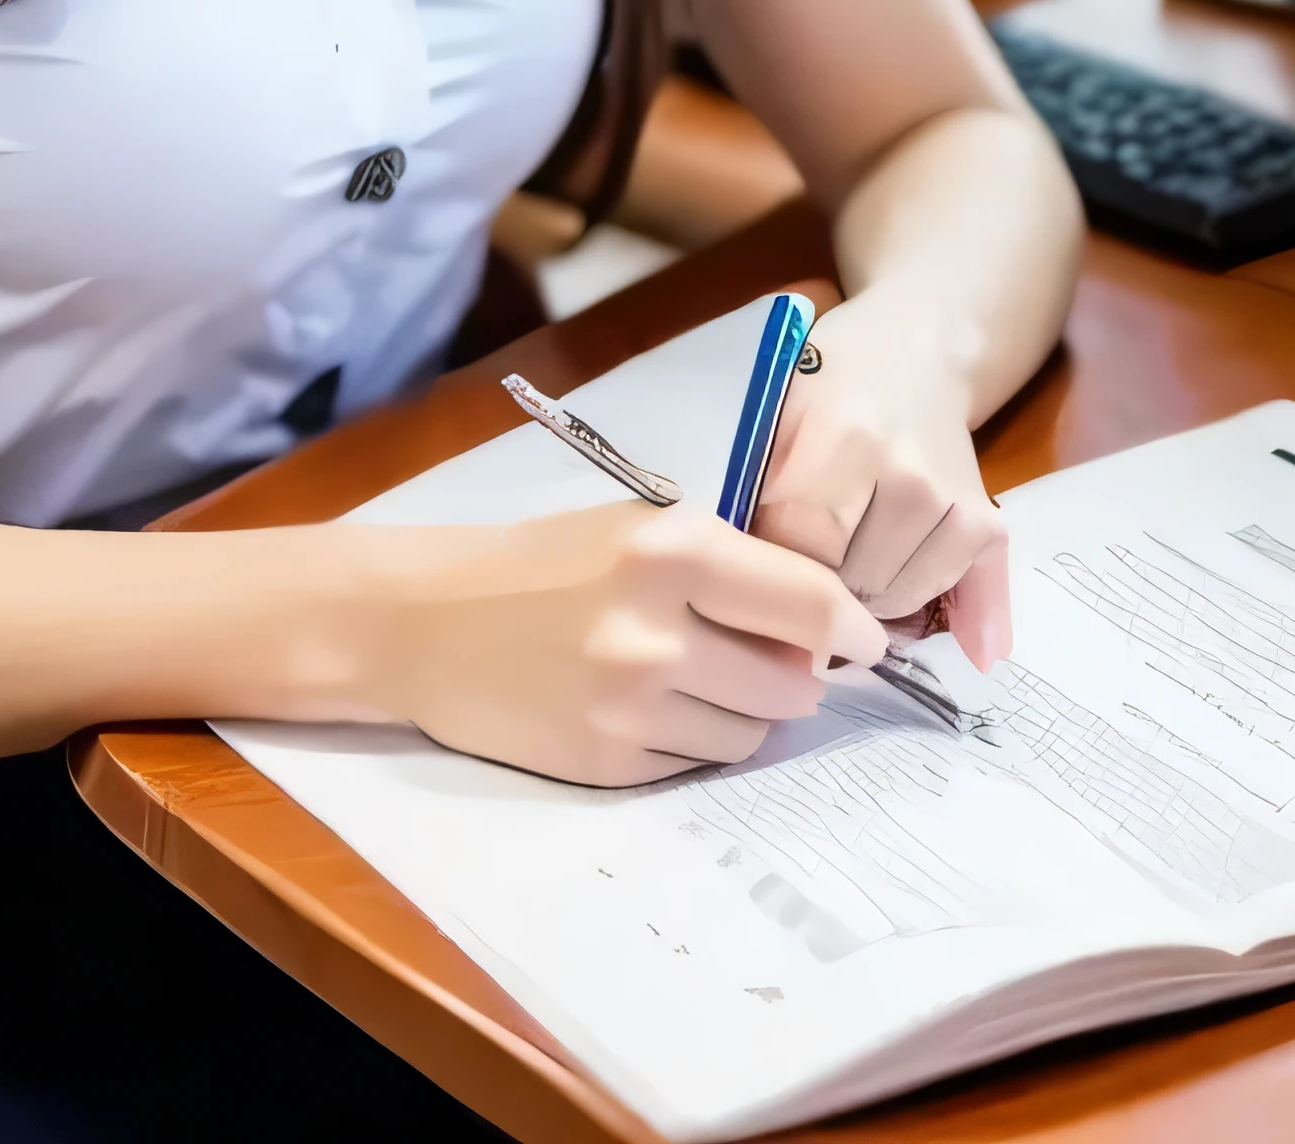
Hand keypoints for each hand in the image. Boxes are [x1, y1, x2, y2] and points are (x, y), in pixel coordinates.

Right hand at [369, 500, 886, 787]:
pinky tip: (648, 707)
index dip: (854, 626)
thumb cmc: (541, 562)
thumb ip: (727, 568)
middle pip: (794, 680)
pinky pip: (698, 763)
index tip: (867, 640)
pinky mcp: (611, 763)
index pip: (810, 600)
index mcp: (669, 549)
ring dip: (744, 711)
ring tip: (692, 679)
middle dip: (793, 672)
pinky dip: (692, 739)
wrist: (427, 622)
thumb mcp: (635, 530)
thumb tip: (825, 628)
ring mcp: (632, 706)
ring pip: (753, 731)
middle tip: (761, 655)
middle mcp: (657, 630)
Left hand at [749, 286, 1010, 668]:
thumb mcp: (776, 411)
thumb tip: (743, 577)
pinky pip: (952, 593)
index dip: (774, 565)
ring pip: (897, 599)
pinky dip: (928, 608)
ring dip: (867, 600)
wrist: (918, 351)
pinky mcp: (987, 523)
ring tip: (847, 561)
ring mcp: (951, 501)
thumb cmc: (829, 379)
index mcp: (841, 434)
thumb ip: (756, 490)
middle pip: (851, 582)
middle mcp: (906, 472)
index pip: (801, 545)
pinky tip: (915, 605)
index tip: (760, 558)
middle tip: (804, 562)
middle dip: (818, 588)